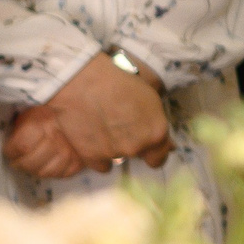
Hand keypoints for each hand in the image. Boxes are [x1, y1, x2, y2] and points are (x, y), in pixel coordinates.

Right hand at [3, 53, 171, 180]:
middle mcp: (137, 147)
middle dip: (133, 143)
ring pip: (117, 157)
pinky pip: (99, 164)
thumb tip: (162, 131)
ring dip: (113, 147)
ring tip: (102, 126)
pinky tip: (92, 137)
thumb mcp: (149, 93)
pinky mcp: (91, 157)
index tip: (148, 143)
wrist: (82, 81)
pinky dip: (97, 155)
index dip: (154, 150)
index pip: (160, 156)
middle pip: (138, 154)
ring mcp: (113, 154)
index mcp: (156, 132)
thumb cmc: (118, 79)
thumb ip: (156, 116)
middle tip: (120, 125)